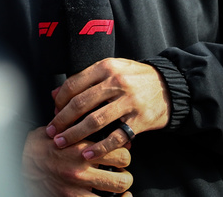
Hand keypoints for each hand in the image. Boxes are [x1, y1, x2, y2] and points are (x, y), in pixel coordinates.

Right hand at [24, 127, 132, 196]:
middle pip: (123, 165)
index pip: (115, 144)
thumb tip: (85, 112)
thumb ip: (70, 123)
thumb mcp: (51, 130)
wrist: (18, 168)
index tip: (120, 150)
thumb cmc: (35, 150)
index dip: (122, 148)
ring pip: (120, 185)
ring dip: (122, 185)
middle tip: (120, 167)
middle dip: (124, 166)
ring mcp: (79, 184)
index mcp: (76, 144)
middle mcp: (81, 164)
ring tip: (118, 183)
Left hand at [47, 58, 170, 160]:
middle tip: (51, 132)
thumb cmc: (135, 77)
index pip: (73, 85)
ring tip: (62, 143)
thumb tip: (55, 94)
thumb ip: (84, 79)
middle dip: (61, 120)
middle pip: (80, 104)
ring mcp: (128, 102)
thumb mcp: (111, 69)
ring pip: (94, 121)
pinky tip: (88, 154)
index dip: (59, 101)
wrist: (171, 85)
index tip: (53, 112)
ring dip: (74, 134)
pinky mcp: (140, 120)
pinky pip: (115, 136)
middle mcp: (116, 82)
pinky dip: (100, 147)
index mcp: (105, 67)